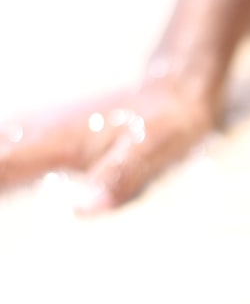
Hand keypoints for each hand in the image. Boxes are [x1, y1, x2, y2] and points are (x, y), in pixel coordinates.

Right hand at [0, 74, 218, 213]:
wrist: (177, 93)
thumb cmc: (164, 126)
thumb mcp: (150, 153)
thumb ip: (117, 178)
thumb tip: (84, 210)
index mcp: (58, 142)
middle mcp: (42, 132)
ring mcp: (45, 128)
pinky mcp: (53, 131)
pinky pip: (8, 143)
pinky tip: (3, 164)